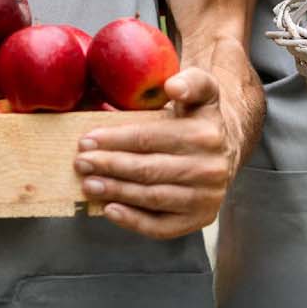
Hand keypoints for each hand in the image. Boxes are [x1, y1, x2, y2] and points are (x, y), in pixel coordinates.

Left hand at [74, 68, 235, 238]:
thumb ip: (190, 81)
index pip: (149, 139)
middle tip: (81, 163)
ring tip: (88, 185)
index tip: (87, 140)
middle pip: (148, 169)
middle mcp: (210, 168)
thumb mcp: (201, 89)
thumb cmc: (199, 118)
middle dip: (109, 166)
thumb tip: (172, 86)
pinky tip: (110, 210)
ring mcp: (207, 197)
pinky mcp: (201, 218)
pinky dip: (133, 221)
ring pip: (152, 197)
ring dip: (116, 192)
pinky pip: (162, 226)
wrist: (226, 150)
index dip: (115, 140)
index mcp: (206, 134)